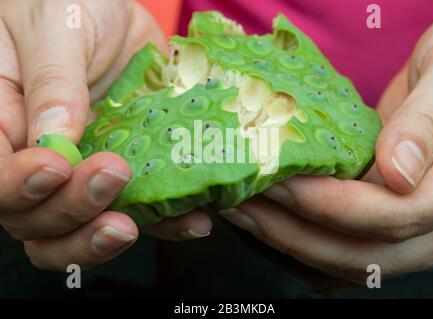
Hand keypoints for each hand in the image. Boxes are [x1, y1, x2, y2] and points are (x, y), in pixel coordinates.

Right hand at [0, 0, 210, 270]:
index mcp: (1, 123)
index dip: (17, 186)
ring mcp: (82, 171)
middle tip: (111, 175)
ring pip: (78, 229)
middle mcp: (35, 158)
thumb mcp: (54, 27)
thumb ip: (50, 82)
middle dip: (70, 208)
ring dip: (102, 237)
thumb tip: (55, 139)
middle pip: (34, 217)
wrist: (111, 8)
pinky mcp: (128, 171)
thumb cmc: (67, 2)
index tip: (56, 165)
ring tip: (132, 225)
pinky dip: (164, 224)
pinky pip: (139, 210)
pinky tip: (189, 221)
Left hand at [218, 12, 432, 281]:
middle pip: (362, 254)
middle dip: (293, 233)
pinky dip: (299, 237)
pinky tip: (265, 217)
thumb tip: (396, 173)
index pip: (393, 216)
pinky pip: (340, 245)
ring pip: (346, 258)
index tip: (278, 181)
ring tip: (240, 210)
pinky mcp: (380, 218)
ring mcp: (408, 228)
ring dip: (288, 239)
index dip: (330, 205)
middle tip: (240, 204)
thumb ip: (428, 123)